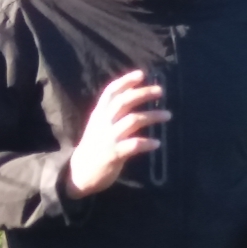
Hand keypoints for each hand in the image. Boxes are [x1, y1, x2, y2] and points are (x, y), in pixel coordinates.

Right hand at [66, 70, 170, 197]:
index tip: (142, 74)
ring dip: (153, 116)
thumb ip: (112, 111)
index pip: (111, 92)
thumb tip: (131, 93)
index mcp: (99, 114)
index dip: (126, 81)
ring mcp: (108, 137)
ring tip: (168, 115)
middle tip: (161, 91)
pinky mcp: (114, 154)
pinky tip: (157, 143)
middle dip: (143, 93)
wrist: (78, 173)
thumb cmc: (94, 147)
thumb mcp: (98, 125)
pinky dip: (147, 143)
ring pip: (133, 120)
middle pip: (125, 101)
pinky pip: (134, 145)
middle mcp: (103, 122)